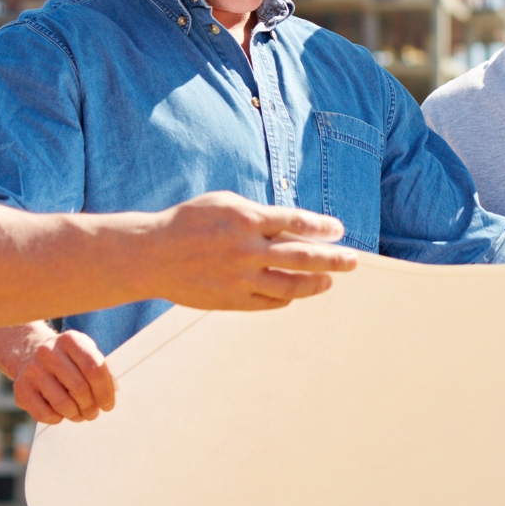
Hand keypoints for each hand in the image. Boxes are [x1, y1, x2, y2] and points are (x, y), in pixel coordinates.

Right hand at [13, 329, 114, 424]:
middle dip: (91, 406)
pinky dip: (58, 419)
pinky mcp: (21, 388)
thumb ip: (98, 371)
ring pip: (63, 404)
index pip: (94, 369)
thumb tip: (108, 395)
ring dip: (76, 415)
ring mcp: (32, 370)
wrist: (30, 354)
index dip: (105, 392)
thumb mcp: (84, 354)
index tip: (108, 405)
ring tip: (80, 415)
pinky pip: (44, 414)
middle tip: (93, 413)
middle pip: (80, 389)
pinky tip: (61, 414)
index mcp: (70, 340)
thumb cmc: (68, 360)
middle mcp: (48, 352)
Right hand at [156, 192, 359, 308]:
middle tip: (353, 261)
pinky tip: (297, 292)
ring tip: (330, 280)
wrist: (151, 255)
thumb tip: (295, 226)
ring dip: (316, 283)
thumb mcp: (224, 204)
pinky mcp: (232, 300)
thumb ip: (259, 214)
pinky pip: (270, 301)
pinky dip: (288, 297)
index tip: (339, 230)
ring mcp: (240, 278)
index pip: (296, 223)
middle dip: (333, 259)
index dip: (322, 227)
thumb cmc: (190, 222)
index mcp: (246, 219)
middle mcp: (247, 250)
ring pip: (290, 284)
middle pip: (302, 256)